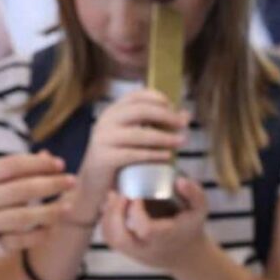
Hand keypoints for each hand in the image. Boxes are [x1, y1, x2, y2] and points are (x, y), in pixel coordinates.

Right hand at [0, 152, 75, 250]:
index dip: (39, 164)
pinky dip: (39, 235)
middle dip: (51, 185)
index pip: (13, 165)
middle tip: (72, 181)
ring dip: (49, 212)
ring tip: (69, 206)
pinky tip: (52, 227)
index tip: (61, 164)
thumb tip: (49, 156)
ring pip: (22, 218)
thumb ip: (20, 167)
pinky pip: (20, 241)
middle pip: (21, 190)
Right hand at [71, 90, 188, 221]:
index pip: (136, 96)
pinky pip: (134, 154)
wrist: (93, 183)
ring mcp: (103, 139)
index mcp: (112, 112)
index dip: (156, 97)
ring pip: (140, 134)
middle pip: (140, 110)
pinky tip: (167, 156)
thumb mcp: (135, 137)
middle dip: (166, 116)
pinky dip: (154, 154)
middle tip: (183, 124)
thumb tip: (186, 115)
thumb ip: (156, 125)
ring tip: (181, 141)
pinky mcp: (104, 158)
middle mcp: (106, 122)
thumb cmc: (118, 157)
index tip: (173, 105)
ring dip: (165, 137)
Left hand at [100, 178, 210, 272]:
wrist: (186, 254)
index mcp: (165, 238)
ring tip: (113, 196)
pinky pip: (110, 238)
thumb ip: (194, 193)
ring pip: (111, 238)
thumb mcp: (200, 208)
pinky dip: (106, 221)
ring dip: (108, 216)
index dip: (136, 212)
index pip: (145, 229)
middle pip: (121, 237)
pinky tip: (112, 205)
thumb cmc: (191, 226)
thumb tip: (179, 181)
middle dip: (115, 213)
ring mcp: (134, 252)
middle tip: (118, 193)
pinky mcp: (126, 251)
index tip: (136, 195)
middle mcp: (147, 249)